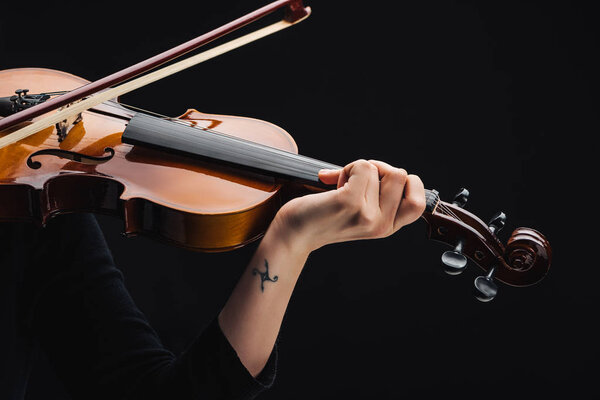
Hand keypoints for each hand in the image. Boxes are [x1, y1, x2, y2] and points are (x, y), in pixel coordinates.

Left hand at [273, 159, 425, 253]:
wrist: (294, 233)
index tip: (382, 183)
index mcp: (387, 227)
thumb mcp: (361, 213)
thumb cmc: (323, 217)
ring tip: (341, 185)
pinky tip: (332, 183)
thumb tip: (382, 167)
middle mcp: (381, 225)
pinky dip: (346, 168)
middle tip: (356, 182)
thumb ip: (379, 197)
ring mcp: (367, 215)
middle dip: (378, 169)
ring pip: (379, 168)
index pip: (419, 202)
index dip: (406, 184)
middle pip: (401, 175)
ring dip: (358, 168)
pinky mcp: (350, 203)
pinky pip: (362, 167)